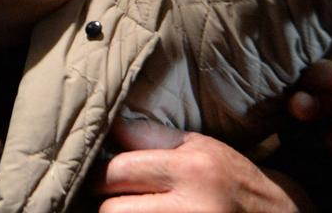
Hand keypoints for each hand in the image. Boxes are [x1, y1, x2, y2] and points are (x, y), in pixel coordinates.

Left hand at [91, 118, 301, 211]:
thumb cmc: (232, 178)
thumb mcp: (202, 147)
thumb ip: (153, 137)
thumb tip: (109, 127)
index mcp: (192, 169)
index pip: (118, 171)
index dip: (100, 175)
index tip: (101, 178)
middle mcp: (192, 207)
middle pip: (113, 210)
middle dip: (109, 204)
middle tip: (114, 199)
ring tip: (134, 209)